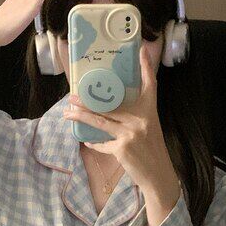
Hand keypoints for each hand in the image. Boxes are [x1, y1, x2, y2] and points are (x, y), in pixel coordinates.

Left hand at [62, 44, 179, 206]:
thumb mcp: (149, 129)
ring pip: (100, 122)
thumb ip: (135, 117)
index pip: (149, 84)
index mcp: (150, 111)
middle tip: (71, 95)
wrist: (158, 176)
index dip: (146, 67)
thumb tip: (112, 109)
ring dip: (81, 117)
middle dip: (88, 100)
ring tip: (68, 113)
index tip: (141, 49)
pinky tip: (87, 141)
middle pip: (110, 105)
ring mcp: (130, 133)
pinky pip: (102, 143)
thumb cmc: (152, 152)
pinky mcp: (122, 148)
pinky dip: (94, 143)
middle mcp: (140, 119)